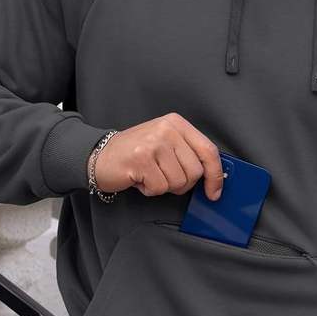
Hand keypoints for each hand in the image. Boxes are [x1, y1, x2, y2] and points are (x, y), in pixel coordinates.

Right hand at [91, 113, 224, 200]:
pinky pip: (159, 188)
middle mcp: (167, 129)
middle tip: (163, 176)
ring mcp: (154, 143)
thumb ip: (188, 154)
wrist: (100, 157)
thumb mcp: (166, 144)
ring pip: (178, 182)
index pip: (208, 150)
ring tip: (149, 174)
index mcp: (177, 124)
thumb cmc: (135, 154)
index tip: (214, 191)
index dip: (215, 175)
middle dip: (181, 183)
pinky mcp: (141, 159)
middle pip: (195, 171)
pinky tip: (139, 178)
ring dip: (163, 186)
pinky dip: (150, 190)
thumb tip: (214, 176)